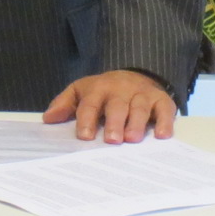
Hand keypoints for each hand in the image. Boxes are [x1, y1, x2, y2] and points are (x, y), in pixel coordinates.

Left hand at [43, 69, 175, 142]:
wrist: (135, 75)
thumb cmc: (104, 91)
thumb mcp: (81, 91)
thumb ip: (64, 104)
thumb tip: (49, 118)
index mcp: (98, 89)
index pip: (91, 104)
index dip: (87, 120)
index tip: (85, 136)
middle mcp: (121, 91)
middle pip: (117, 106)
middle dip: (114, 122)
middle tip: (112, 140)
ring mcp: (142, 94)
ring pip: (140, 108)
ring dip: (137, 123)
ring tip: (132, 139)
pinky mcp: (162, 100)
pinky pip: (165, 110)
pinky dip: (165, 122)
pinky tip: (163, 135)